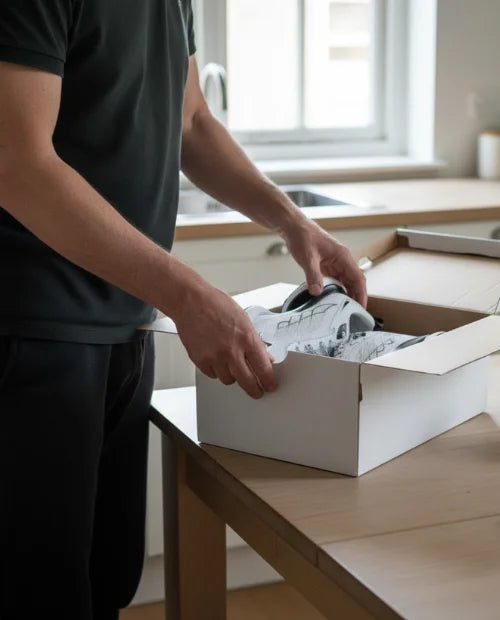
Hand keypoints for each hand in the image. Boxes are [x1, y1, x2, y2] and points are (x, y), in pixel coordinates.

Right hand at [173, 282, 276, 398]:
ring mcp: (215, 357)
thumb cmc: (215, 305)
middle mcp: (232, 351)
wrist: (191, 302)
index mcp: (247, 338)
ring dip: (233, 376)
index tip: (270, 385)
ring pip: (229, 380)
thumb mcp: (244, 319)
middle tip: (257, 390)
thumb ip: (255, 341)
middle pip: (247, 382)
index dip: (269, 380)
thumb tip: (264, 356)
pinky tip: (217, 359)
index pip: (263, 368)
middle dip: (255, 389)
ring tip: (231, 364)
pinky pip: (212, 375)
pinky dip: (216, 371)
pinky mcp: (200, 361)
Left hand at [282, 219, 367, 306]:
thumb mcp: (308, 258)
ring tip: (343, 310)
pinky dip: (335, 290)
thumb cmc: (303, 237)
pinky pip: (335, 280)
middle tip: (353, 313)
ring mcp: (335, 263)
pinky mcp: (327, 265)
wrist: (293, 228)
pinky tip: (331, 299)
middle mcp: (342, 260)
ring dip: (345, 294)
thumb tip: (317, 292)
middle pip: (353, 282)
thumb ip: (313, 276)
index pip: (358, 278)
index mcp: (343, 256)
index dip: (361, 293)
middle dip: (355, 297)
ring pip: (345, 282)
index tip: (361, 307)